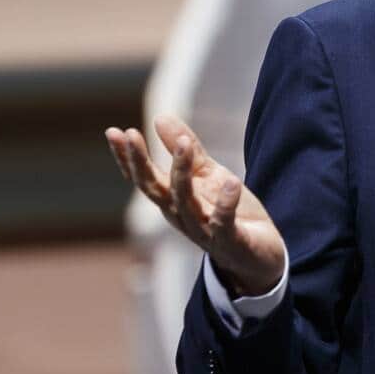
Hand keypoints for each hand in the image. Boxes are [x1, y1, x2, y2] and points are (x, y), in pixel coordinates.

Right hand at [105, 114, 285, 296]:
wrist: (260, 256)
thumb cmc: (230, 215)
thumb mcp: (210, 176)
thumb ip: (189, 151)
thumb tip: (160, 117)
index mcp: (173, 201)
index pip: (145, 178)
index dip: (127, 157)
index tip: (114, 131)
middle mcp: (181, 216)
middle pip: (155, 190)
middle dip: (141, 163)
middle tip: (131, 134)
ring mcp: (204, 231)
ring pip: (185, 203)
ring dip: (182, 173)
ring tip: (184, 145)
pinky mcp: (230, 241)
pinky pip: (223, 222)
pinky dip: (226, 203)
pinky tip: (232, 181)